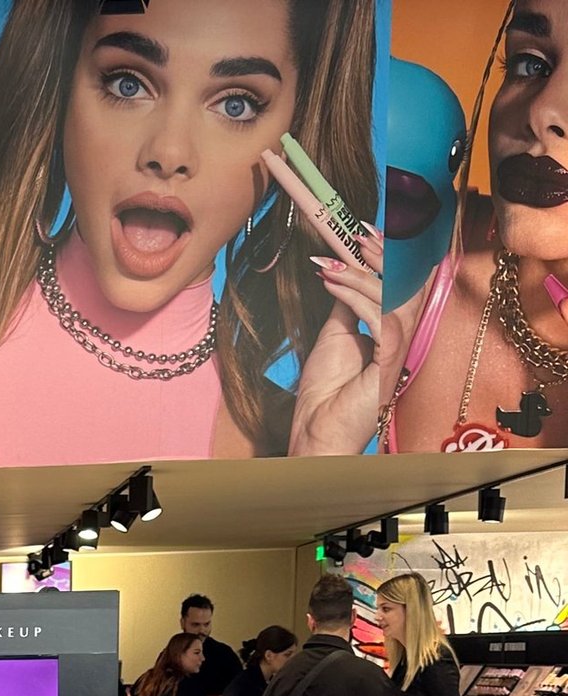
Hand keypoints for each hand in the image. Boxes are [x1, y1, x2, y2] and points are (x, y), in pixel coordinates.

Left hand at [289, 227, 382, 456]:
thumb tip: (345, 270)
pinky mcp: (390, 363)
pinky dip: (355, 296)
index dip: (390, 253)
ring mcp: (400, 351)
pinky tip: (331, 285)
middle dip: (384, 253)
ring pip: (395, 295)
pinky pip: (381, 317)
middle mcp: (404, 337)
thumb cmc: (326, 395)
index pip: (404, 282)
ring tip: (331, 265)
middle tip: (355, 235)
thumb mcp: (335, 336)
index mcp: (395, 330)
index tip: (364, 231)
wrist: (316, 434)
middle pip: (408, 282)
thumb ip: (347, 305)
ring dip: (361, 273)